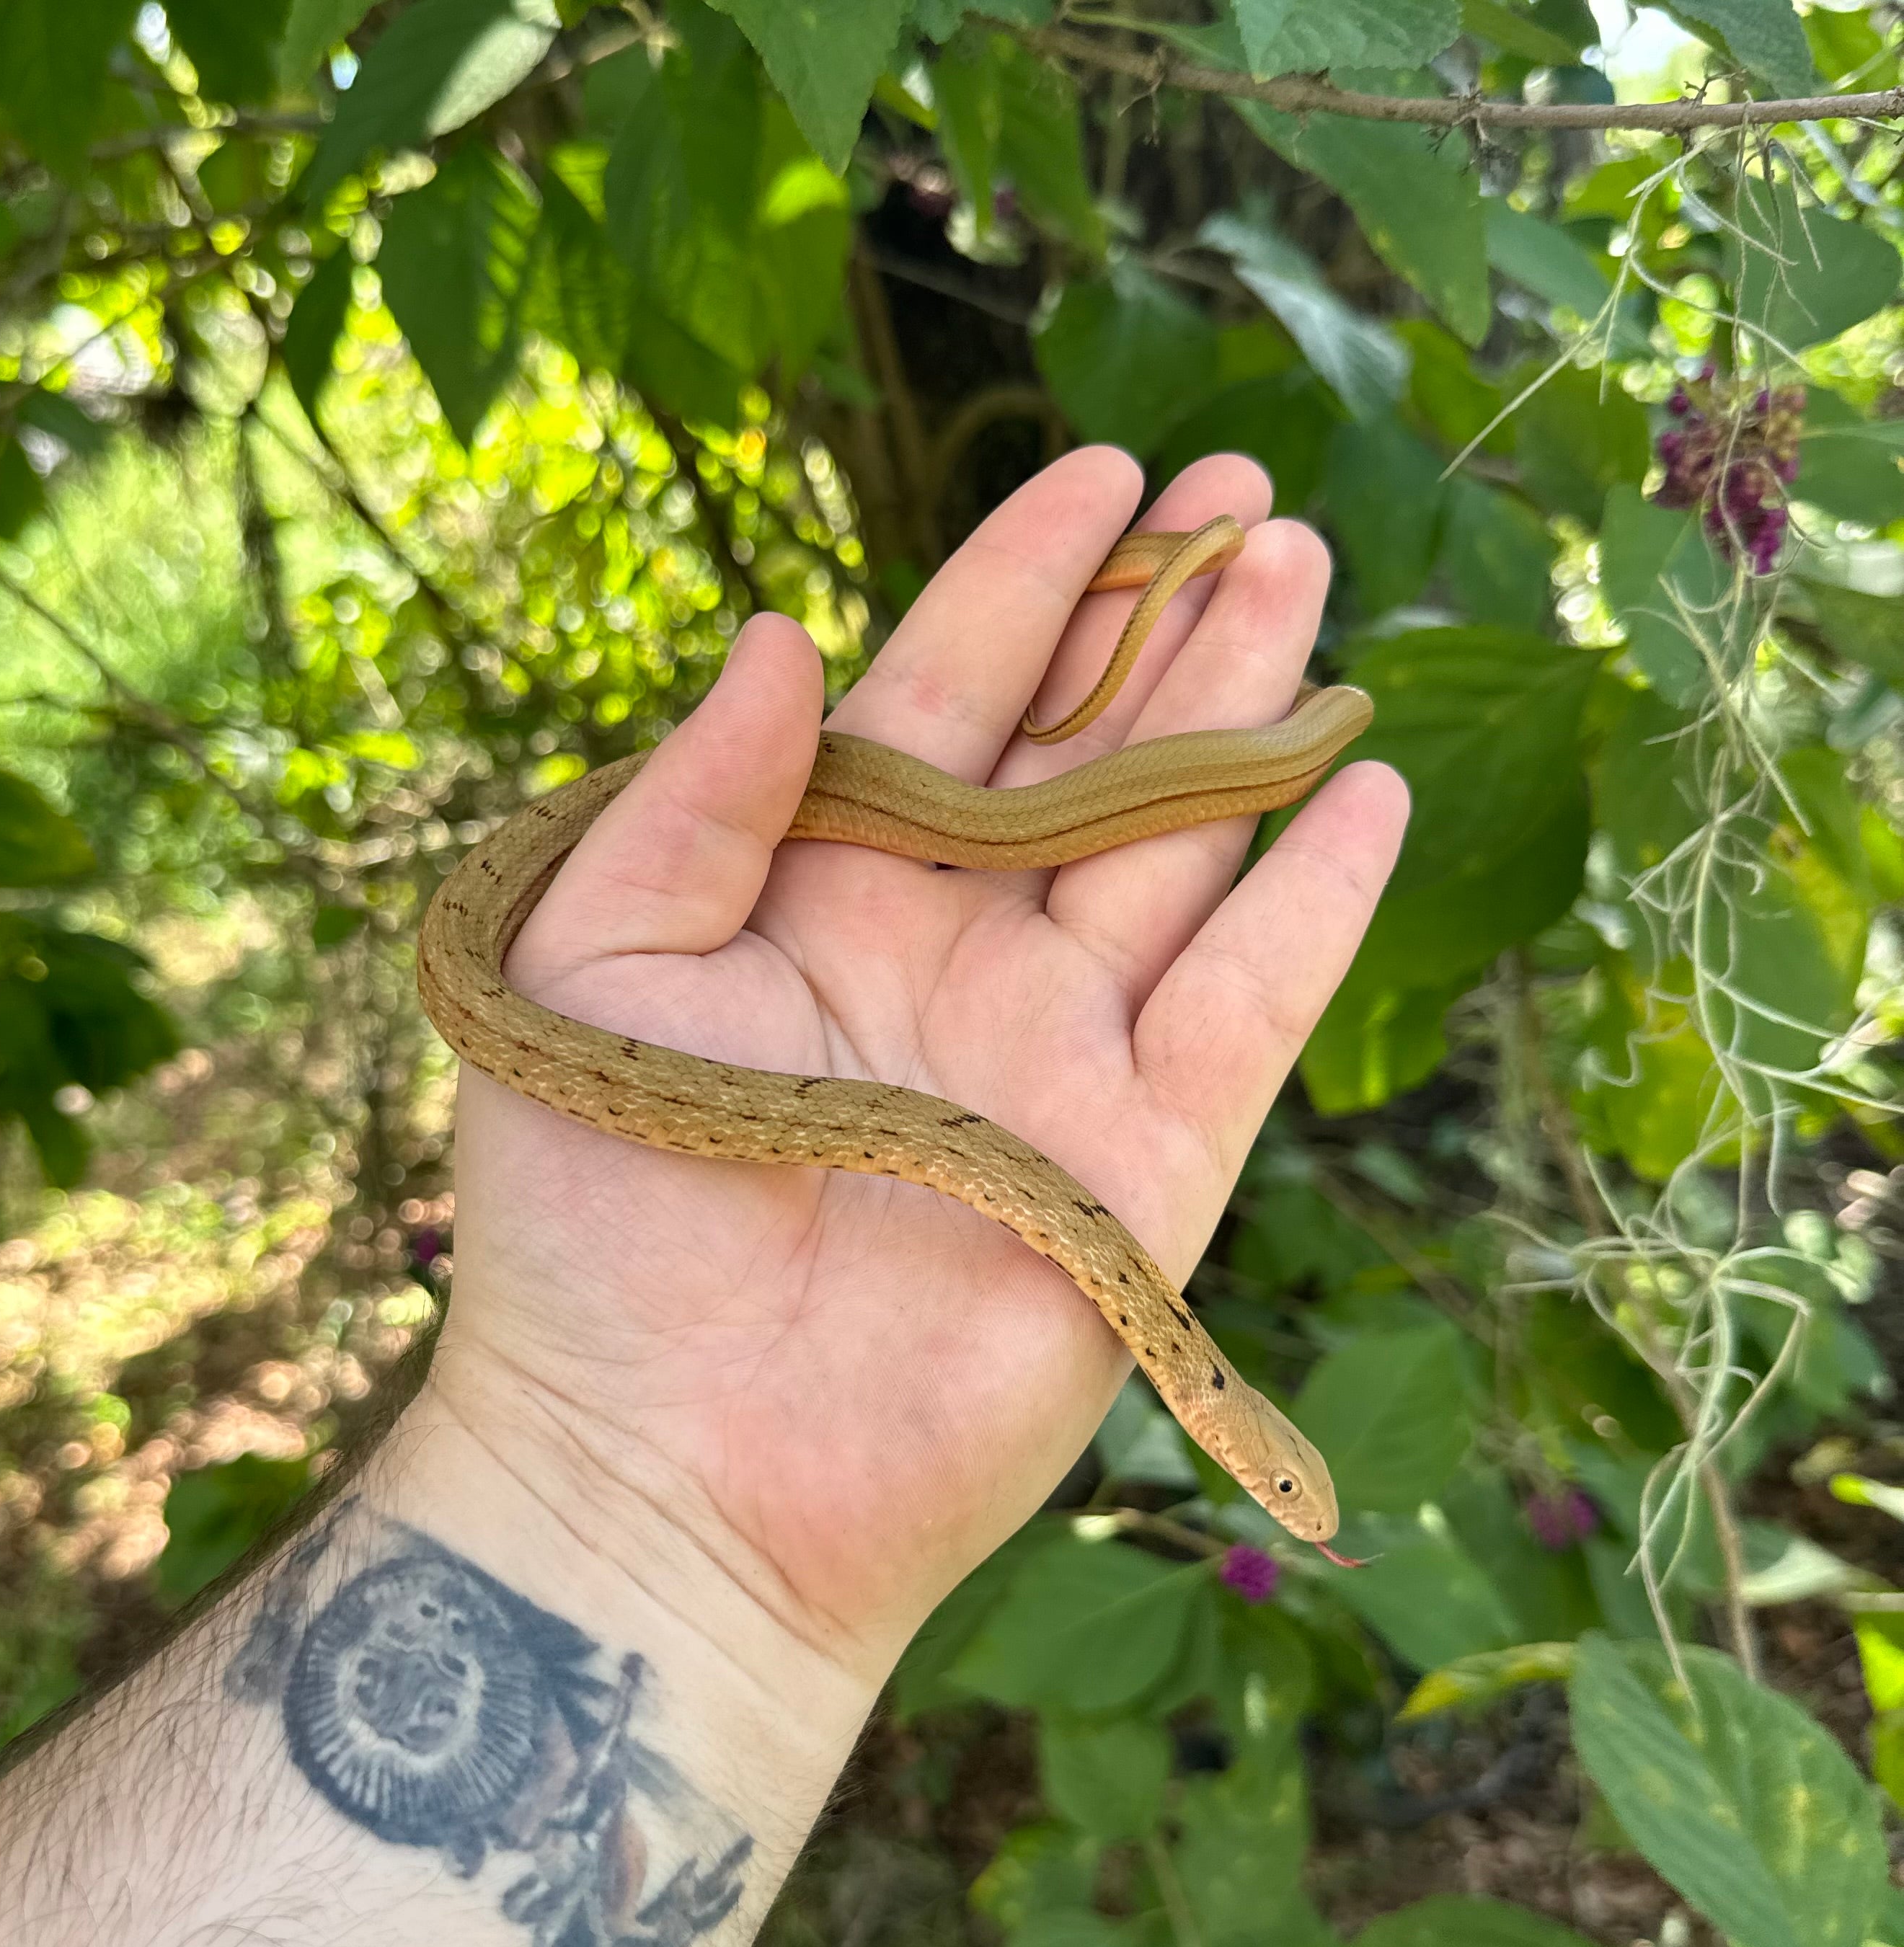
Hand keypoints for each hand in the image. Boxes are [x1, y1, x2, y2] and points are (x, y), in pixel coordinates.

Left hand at [430, 448, 1408, 1683]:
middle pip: (1085, 756)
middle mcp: (950, 959)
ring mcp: (1055, 1058)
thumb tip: (775, 635)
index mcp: (817, 899)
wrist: (670, 1470)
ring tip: (1305, 587)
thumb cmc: (593, 1227)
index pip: (941, 700)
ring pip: (1179, 852)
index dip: (1023, 583)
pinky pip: (1248, 1010)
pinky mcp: (1142, 1166)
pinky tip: (1359, 795)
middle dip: (1164, 621)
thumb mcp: (590, 966)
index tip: (1105, 472)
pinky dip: (1311, 909)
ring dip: (1246, 722)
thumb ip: (691, 800)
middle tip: (1248, 495)